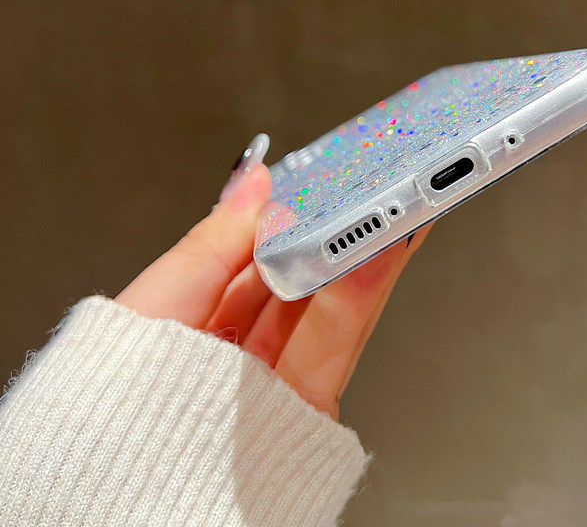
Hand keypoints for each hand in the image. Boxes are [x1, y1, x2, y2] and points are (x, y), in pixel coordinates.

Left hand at [116, 135, 430, 419]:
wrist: (119, 494)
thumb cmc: (115, 407)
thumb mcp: (157, 303)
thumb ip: (214, 242)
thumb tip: (253, 179)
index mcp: (199, 319)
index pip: (253, 252)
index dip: (288, 213)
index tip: (319, 178)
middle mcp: (240, 349)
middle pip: (300, 277)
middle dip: (336, 229)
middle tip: (369, 184)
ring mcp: (276, 381)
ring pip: (328, 307)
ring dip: (362, 252)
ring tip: (385, 205)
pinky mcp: (304, 414)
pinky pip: (335, 345)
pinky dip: (360, 294)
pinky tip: (375, 254)